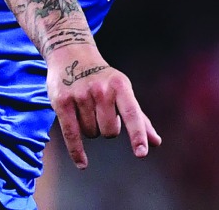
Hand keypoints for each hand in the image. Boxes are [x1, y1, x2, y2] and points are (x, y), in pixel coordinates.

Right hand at [46, 49, 162, 168]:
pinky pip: (72, 135)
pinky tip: (83, 164)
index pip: (132, 113)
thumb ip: (139, 118)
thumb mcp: (123, 90)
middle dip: (108, 128)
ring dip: (91, 129)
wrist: (72, 53)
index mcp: (121, 86)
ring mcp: (81, 95)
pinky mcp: (62, 102)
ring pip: (92, 133)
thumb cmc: (103, 78)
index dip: (138, 134)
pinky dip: (77, 152)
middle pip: (110, 131)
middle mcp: (102, 90)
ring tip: (87, 109)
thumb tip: (156, 142)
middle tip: (102, 111)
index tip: (142, 152)